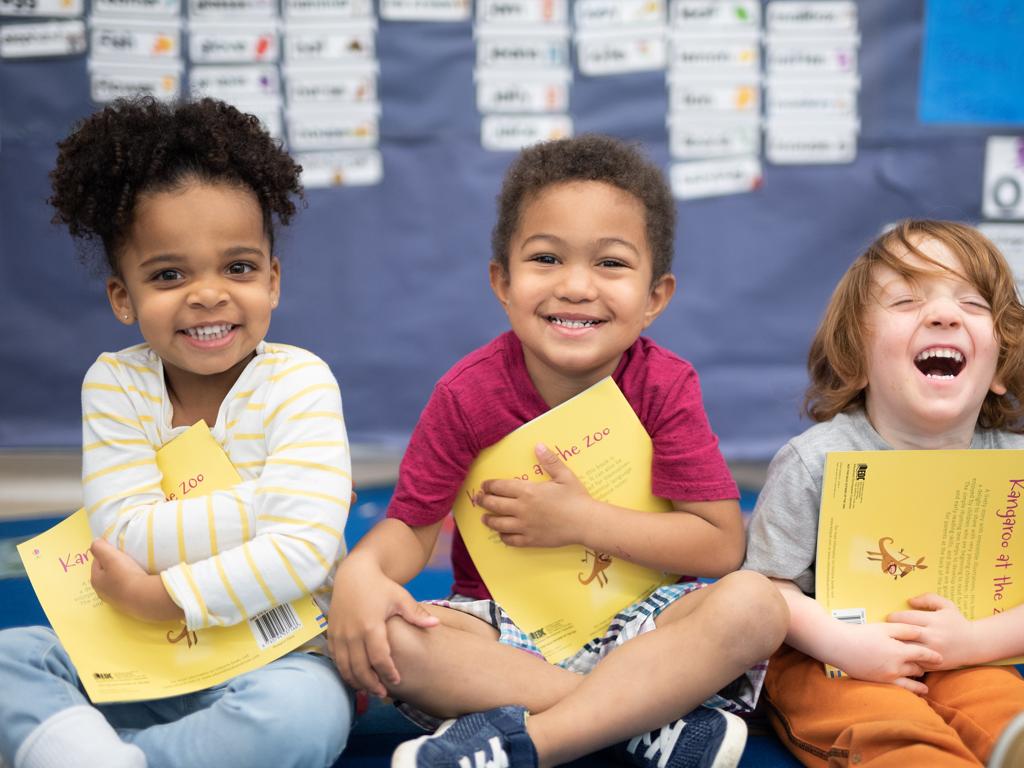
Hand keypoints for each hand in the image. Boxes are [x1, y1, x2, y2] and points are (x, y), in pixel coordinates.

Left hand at [90, 538, 181, 621]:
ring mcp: (115, 600)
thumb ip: (100, 547)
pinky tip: (139, 580)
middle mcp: (102, 592)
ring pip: (116, 582)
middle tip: (126, 558)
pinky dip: (131, 584)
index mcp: (96, 580)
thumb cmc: (126, 575)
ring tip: (134, 568)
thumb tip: (95, 542)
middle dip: (113, 565)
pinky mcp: (128, 605)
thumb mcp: (110, 556)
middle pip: (106, 573)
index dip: (105, 553)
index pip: (96, 562)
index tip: (116, 549)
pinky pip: (127, 590)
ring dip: (123, 575)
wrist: (145, 597)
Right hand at [327, 556, 437, 697]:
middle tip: (383, 693)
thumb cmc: (380, 586)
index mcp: (371, 625)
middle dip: (371, 684)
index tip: (397, 681)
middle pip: (360, 669)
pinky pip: (336, 660)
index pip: (379, 658)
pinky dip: (344, 672)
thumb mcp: (400, 597)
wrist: (354, 574)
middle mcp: (352, 633)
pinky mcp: (331, 634)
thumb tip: (436, 624)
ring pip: (345, 668)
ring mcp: (339, 634)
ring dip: (357, 682)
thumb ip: (416, 614)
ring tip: (369, 690)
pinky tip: (355, 677)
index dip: (388, 673)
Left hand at [477, 443, 589, 547]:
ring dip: (488, 520)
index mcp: (528, 491)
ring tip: (484, 518)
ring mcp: (525, 526)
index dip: (489, 486)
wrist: (586, 523)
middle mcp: (522, 509)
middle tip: (478, 499)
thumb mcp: (564, 476)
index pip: (500, 487)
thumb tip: (538, 445)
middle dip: (483, 501)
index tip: (484, 485)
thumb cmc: (576, 498)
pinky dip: (503, 537)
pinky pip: (510, 540)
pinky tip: (502, 534)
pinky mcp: (530, 540)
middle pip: (494, 505)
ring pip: (498, 524)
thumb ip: (550, 461)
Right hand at [832, 621, 942, 694]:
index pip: (922, 655)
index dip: (933, 656)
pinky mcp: (880, 682)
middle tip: (929, 665)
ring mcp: (888, 677)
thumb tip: (922, 632)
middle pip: (918, 668)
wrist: (840, 646)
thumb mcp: (884, 627)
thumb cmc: (862, 634)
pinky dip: (911, 690)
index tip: (941, 658)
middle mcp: (897, 667)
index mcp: (899, 651)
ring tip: (924, 680)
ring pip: (911, 680)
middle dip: (924, 666)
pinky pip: (901, 689)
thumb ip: (905, 630)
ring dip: (918, 678)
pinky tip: (916, 691)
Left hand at [887, 593, 978, 670]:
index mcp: (933, 621)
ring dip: (896, 645)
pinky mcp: (933, 665)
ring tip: (889, 641)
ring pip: (906, 649)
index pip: (905, 618)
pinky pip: (913, 662)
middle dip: (891, 631)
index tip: (889, 618)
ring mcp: (933, 652)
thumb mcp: (946, 605)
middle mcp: (932, 637)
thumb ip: (928, 598)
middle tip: (885, 630)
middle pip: (903, 634)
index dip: (893, 617)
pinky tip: (899, 654)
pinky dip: (905, 658)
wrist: (975, 644)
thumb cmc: (957, 622)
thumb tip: (909, 601)